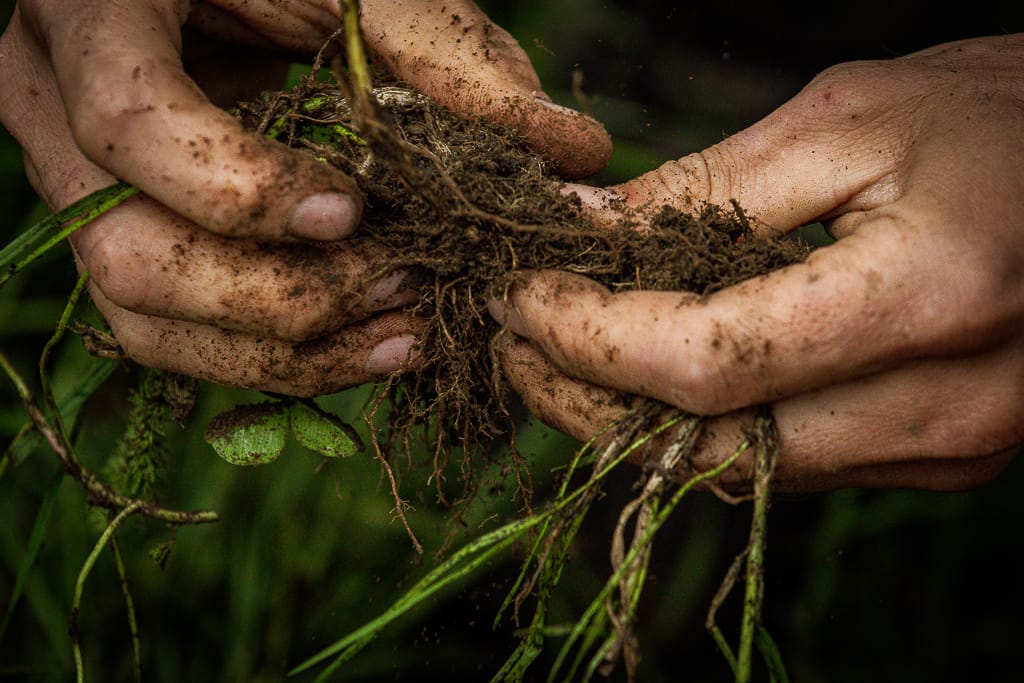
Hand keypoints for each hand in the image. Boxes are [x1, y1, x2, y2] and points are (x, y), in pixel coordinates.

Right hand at [0, 0, 610, 394]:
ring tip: (408, 334)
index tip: (350, 212)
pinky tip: (377, 344)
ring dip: (284, 350)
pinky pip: (180, 336)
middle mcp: (62, 118)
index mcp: (98, 19)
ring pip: (146, 321)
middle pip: (131, 255)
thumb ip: (454, 62)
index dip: (238, 186)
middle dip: (277, 296)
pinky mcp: (135, 241)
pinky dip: (278, 358)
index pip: (131, 126)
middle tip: (406, 283)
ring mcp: (87, 193)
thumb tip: (576, 153)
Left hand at [490, 34, 1023, 491]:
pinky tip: (653, 374)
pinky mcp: (938, 456)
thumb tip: (581, 228)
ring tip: (565, 355)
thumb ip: (704, 189)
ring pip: (737, 471)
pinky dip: (700, 426)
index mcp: (925, 299)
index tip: (520, 297)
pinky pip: (782, 462)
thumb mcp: (843, 121)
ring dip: (632, 420)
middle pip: (707, 448)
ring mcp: (945, 447)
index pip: (704, 363)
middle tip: (516, 343)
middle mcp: (941, 406)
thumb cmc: (997, 118)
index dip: (589, 338)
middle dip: (586, 402)